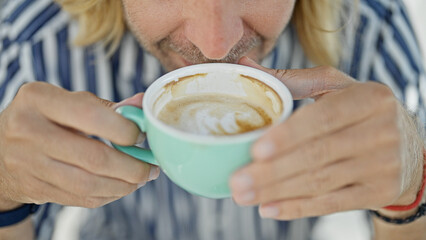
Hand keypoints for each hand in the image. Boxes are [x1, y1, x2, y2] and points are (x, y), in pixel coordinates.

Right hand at [0, 82, 158, 209]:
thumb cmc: (43, 118)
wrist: (0, 150)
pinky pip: (81, 197)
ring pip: (89, 183)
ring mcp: (29, 163)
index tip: (143, 136)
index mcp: (39, 99)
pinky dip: (109, 194)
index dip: (125, 129)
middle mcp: (28, 130)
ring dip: (124, 185)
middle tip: (151, 166)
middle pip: (94, 157)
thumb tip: (142, 104)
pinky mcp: (36, 188)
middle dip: (132, 166)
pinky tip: (122, 187)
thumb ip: (104, 105)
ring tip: (142, 178)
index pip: (91, 115)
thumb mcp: (65, 101)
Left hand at [230, 57, 423, 219]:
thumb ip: (290, 80)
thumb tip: (243, 65)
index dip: (289, 135)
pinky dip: (298, 208)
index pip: (324, 118)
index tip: (256, 150)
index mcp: (369, 98)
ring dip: (278, 191)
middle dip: (273, 172)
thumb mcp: (335, 88)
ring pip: (322, 182)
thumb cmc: (359, 111)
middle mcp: (382, 131)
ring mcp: (383, 165)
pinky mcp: (379, 191)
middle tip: (236, 182)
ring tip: (244, 196)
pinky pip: (333, 203)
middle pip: (318, 155)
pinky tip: (270, 208)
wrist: (408, 146)